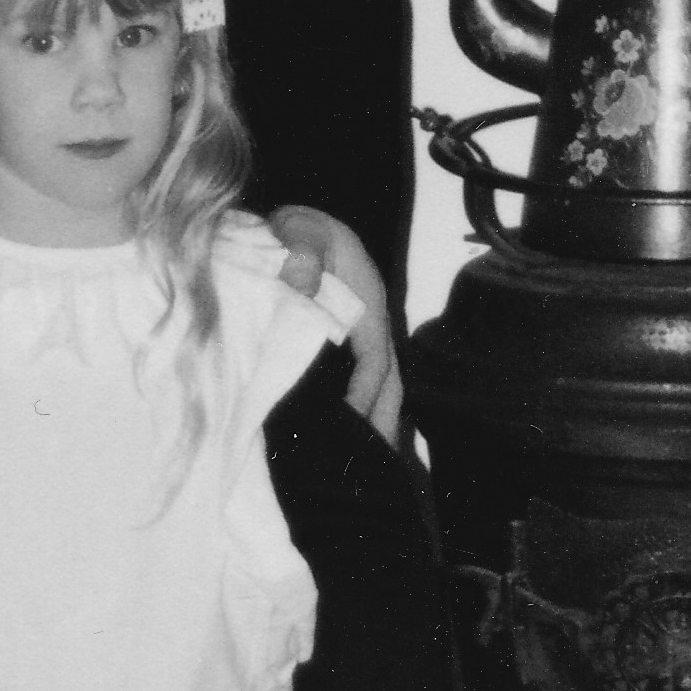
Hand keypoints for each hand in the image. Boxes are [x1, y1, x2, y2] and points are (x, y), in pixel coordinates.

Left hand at [266, 207, 403, 444]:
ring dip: (379, 421)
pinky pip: (369, 382)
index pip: (374, 359)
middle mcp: (374, 325)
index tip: (349, 423)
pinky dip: (367, 409)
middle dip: (383, 423)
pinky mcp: (353, 343)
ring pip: (385, 386)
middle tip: (371, 467)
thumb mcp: (300, 230)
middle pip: (390, 382)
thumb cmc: (300, 228)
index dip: (364, 393)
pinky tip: (353, 437)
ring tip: (369, 465)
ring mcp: (366, 335)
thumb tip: (303, 280)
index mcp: (367, 305)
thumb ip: (301, 249)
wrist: (301, 223)